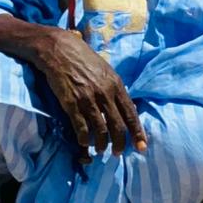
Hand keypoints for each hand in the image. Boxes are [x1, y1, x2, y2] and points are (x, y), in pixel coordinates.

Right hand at [30, 27, 146, 157]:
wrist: (60, 50)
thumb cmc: (84, 59)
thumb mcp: (106, 71)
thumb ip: (115, 89)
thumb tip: (124, 107)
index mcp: (116, 84)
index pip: (131, 114)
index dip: (137, 133)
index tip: (141, 147)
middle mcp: (105, 93)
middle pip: (118, 126)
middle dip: (120, 143)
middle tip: (118, 153)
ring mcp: (88, 99)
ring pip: (101, 130)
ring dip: (102, 144)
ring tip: (101, 150)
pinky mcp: (71, 103)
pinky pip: (81, 127)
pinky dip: (84, 139)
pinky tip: (84, 142)